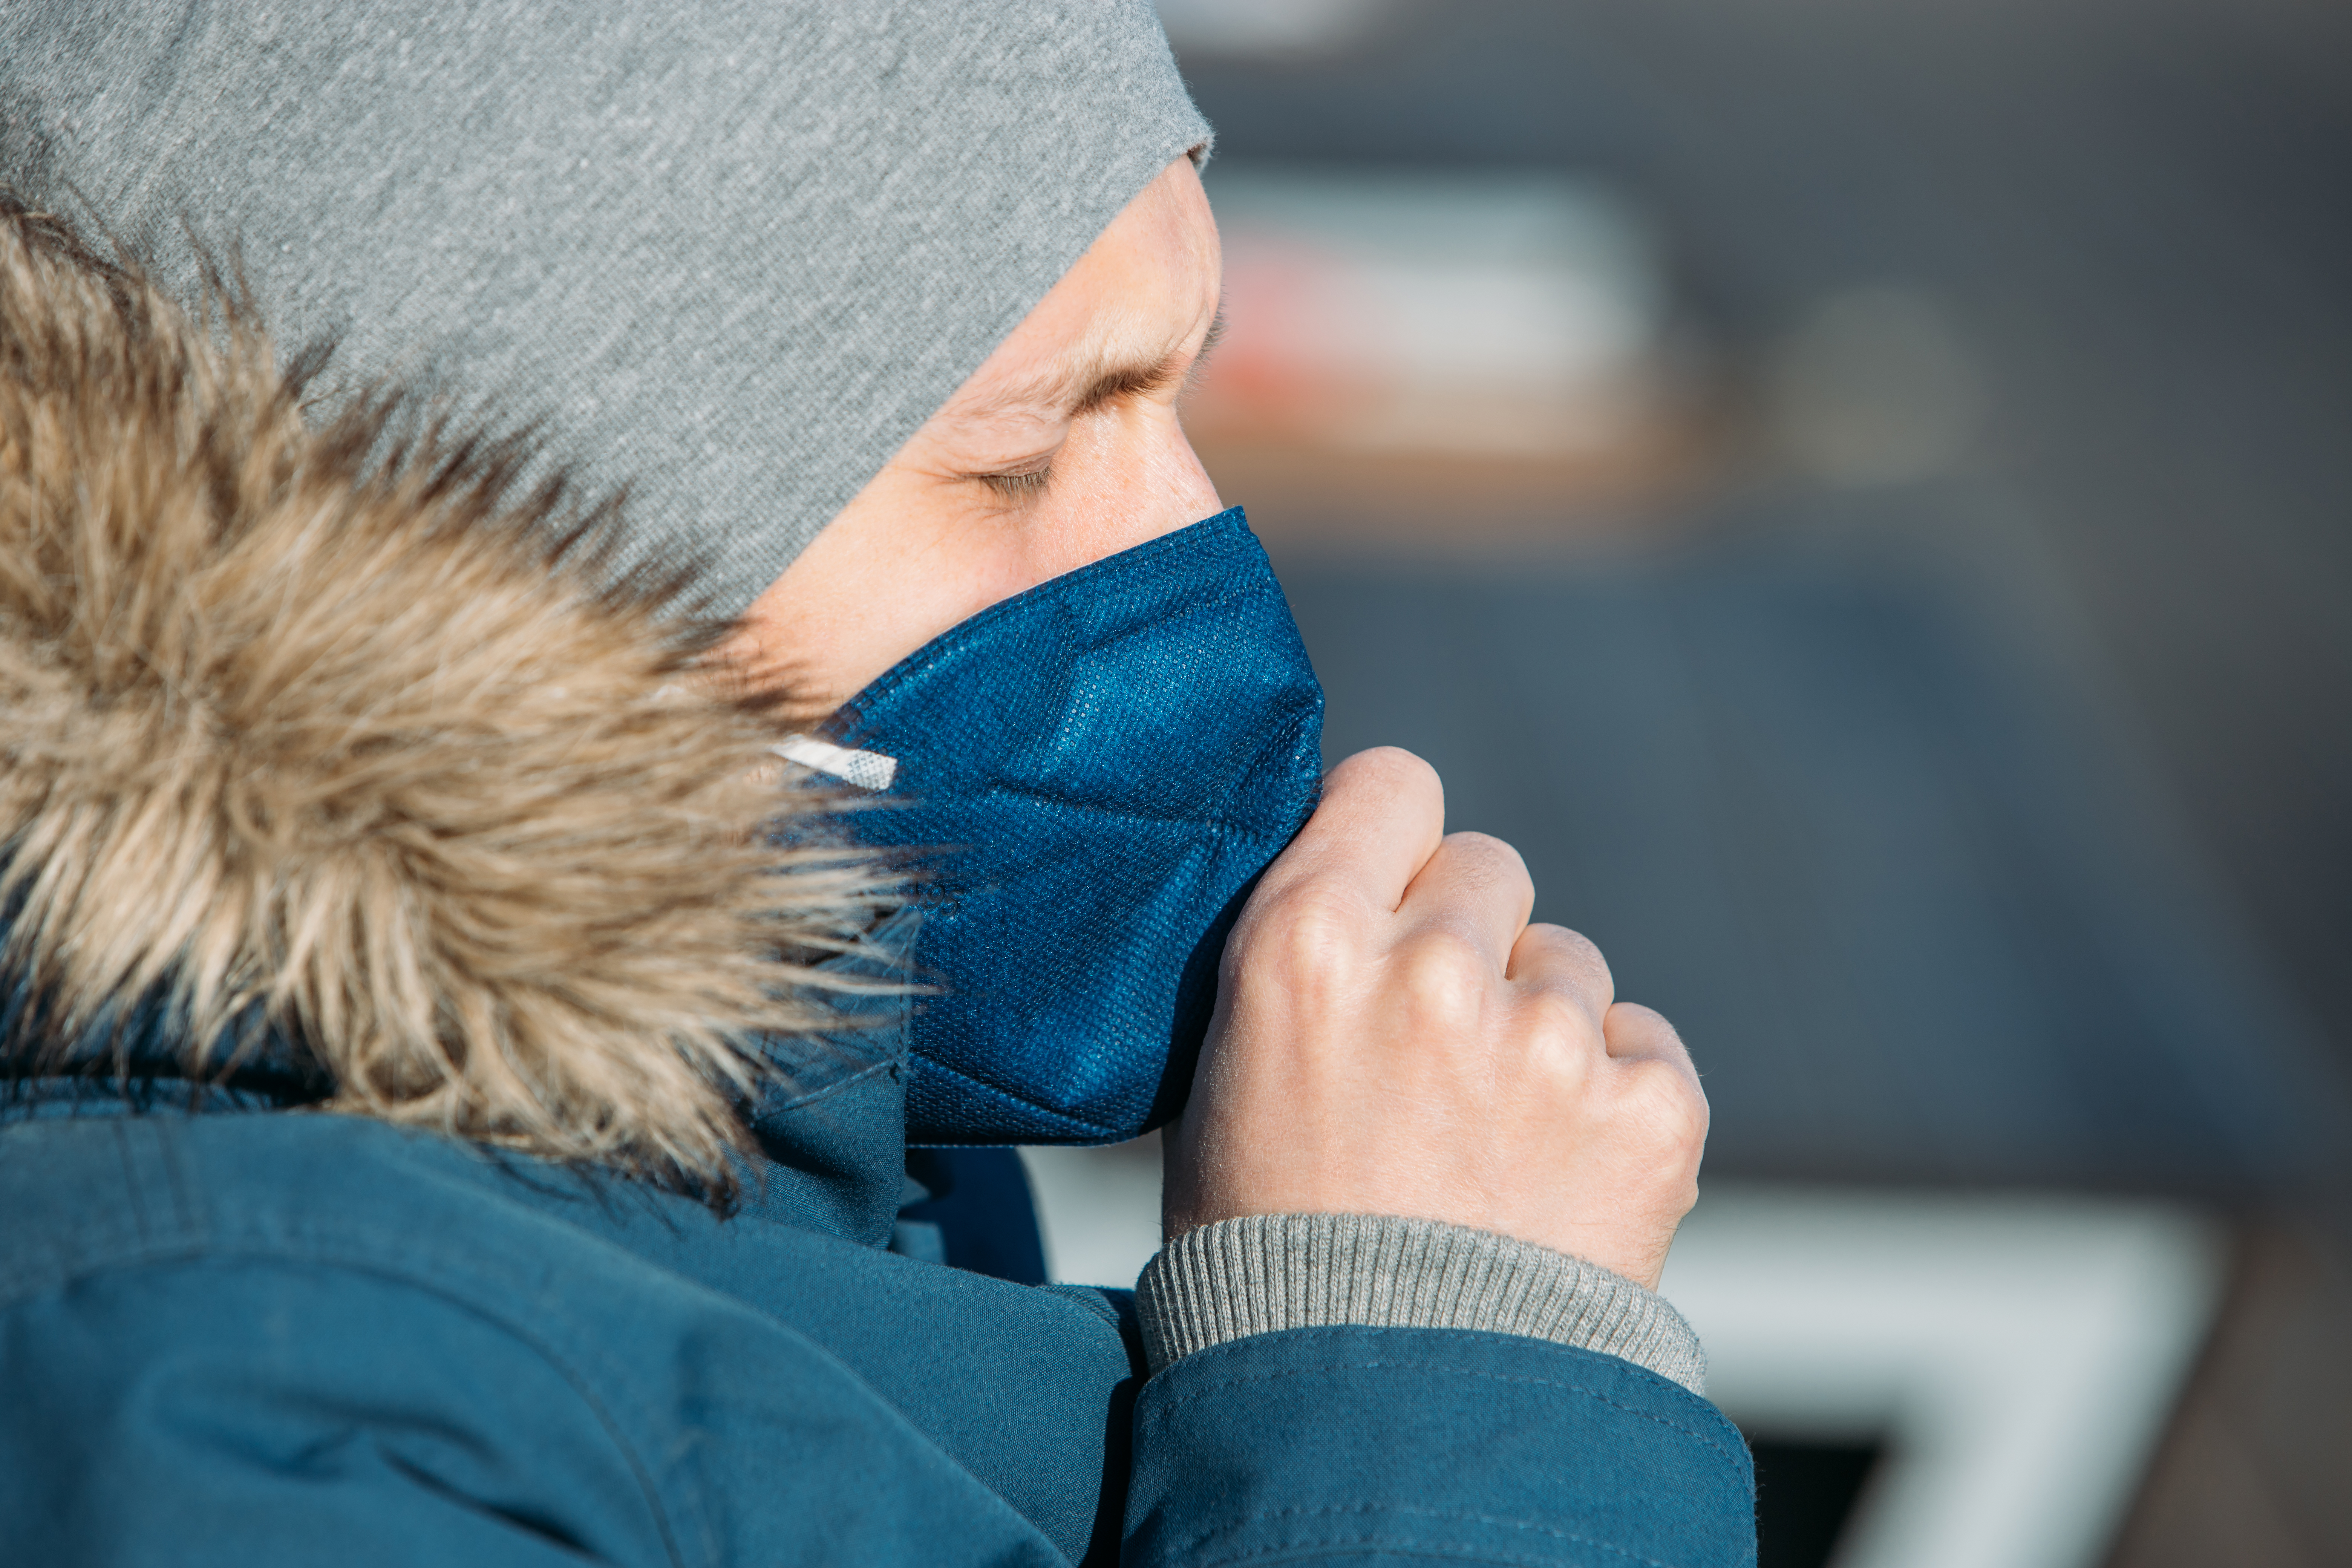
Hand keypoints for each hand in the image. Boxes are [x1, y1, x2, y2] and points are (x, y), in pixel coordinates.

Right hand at [1163, 748, 1706, 1289]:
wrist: (1375, 1417)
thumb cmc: (1270, 1253)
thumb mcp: (1230, 1077)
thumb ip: (1302, 958)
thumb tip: (1363, 889)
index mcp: (1308, 945)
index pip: (1391, 784)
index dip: (1394, 834)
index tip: (1392, 886)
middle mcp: (1433, 969)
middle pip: (1488, 868)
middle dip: (1467, 938)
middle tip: (1434, 1048)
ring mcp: (1549, 1039)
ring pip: (1569, 962)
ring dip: (1538, 1025)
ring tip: (1488, 1142)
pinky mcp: (1651, 1106)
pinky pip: (1643, 1043)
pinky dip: (1612, 1095)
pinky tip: (1557, 1174)